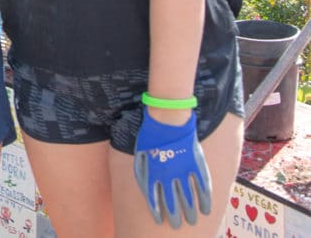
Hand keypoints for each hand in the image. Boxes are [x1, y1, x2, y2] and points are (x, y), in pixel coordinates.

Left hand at [133, 109, 211, 227]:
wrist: (167, 120)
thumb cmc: (150, 136)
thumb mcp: (139, 155)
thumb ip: (141, 172)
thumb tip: (145, 189)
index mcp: (152, 173)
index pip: (154, 198)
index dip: (157, 211)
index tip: (160, 220)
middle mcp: (167, 176)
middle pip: (171, 202)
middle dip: (174, 216)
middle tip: (177, 225)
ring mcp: (183, 171)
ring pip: (188, 198)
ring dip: (190, 212)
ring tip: (191, 221)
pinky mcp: (196, 165)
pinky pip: (202, 187)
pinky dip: (205, 200)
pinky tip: (206, 210)